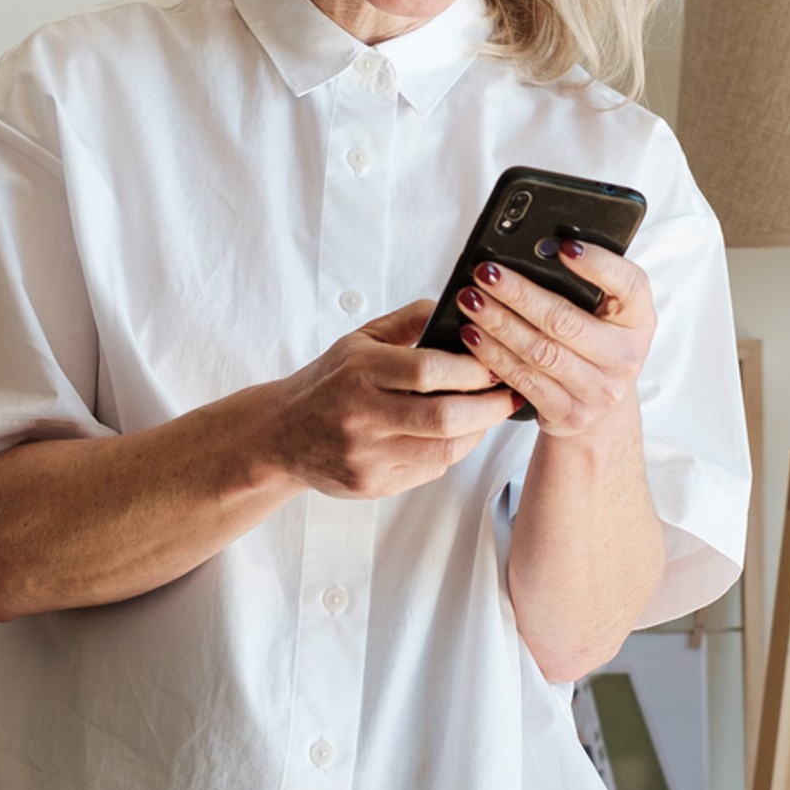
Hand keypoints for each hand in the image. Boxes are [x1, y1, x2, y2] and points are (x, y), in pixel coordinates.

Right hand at [273, 300, 518, 498]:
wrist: (280, 435)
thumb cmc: (328, 383)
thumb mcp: (359, 340)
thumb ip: (408, 321)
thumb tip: (455, 305)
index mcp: (360, 371)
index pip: (428, 370)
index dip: (472, 370)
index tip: (495, 364)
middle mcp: (361, 415)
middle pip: (443, 417)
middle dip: (489, 407)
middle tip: (509, 395)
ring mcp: (366, 455)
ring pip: (443, 450)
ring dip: (477, 432)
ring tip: (489, 415)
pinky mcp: (372, 485)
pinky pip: (430, 470)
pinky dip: (452, 452)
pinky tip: (458, 435)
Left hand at [455, 242, 655, 441]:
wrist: (602, 411)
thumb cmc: (597, 347)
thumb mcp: (605, 315)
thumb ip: (584, 286)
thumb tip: (537, 250)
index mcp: (639, 320)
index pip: (630, 284)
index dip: (598, 264)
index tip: (564, 245)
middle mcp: (625, 356)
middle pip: (566, 320)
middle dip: (519, 294)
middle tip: (487, 273)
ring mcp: (599, 390)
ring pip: (540, 351)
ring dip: (499, 323)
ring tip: (471, 300)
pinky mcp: (570, 413)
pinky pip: (525, 380)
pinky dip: (494, 356)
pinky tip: (473, 336)